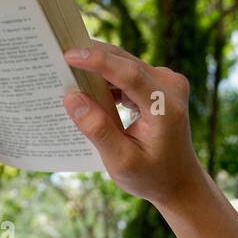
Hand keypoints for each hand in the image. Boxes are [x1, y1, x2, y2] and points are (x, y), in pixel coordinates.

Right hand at [62, 41, 202, 209]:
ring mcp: (168, 82)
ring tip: (68, 73)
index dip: (99, 62)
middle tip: (59, 57)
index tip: (69, 56)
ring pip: (126, 65)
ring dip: (98, 68)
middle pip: (127, 63)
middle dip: (93, 58)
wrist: (179, 181)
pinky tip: (88, 87)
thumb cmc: (150, 176)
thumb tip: (71, 97)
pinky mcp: (161, 84)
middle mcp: (171, 87)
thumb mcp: (121, 161)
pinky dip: (108, 78)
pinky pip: (130, 73)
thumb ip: (97, 129)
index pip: (130, 74)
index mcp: (166, 108)